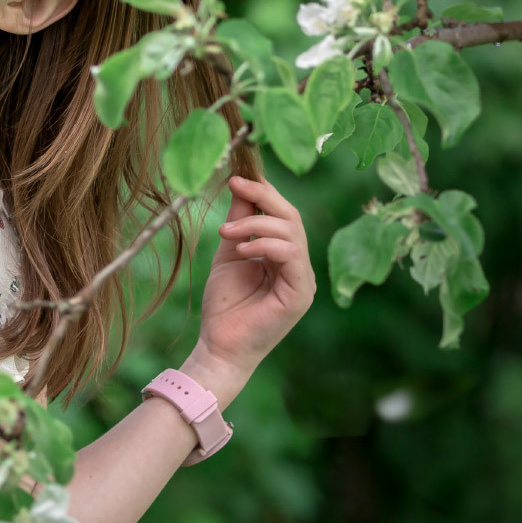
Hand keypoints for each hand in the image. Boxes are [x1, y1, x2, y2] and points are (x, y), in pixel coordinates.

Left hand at [196, 174, 315, 373]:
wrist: (219, 346)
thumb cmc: (224, 305)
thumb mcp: (229, 253)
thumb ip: (239, 221)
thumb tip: (240, 184)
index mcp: (285, 256)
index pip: (283, 214)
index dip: (263, 191)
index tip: (235, 176)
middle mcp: (298, 266)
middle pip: (292, 217)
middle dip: (263, 196)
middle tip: (235, 185)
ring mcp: (303, 280)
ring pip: (292, 232)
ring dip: (256, 223)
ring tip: (226, 232)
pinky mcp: (300, 294)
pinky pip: (291, 255)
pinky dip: (266, 245)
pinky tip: (242, 250)